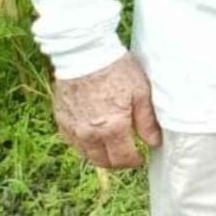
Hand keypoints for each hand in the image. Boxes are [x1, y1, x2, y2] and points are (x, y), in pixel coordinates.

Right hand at [51, 53, 161, 168]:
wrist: (84, 54)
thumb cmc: (116, 69)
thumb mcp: (140, 92)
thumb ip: (147, 121)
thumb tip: (154, 141)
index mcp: (112, 128)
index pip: (122, 158)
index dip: (134, 161)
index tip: (140, 158)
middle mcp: (89, 134)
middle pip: (103, 161)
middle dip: (117, 162)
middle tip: (127, 156)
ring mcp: (72, 129)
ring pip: (86, 154)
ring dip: (100, 155)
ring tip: (112, 146)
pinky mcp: (61, 120)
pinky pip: (73, 142)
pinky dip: (84, 144)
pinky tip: (94, 135)